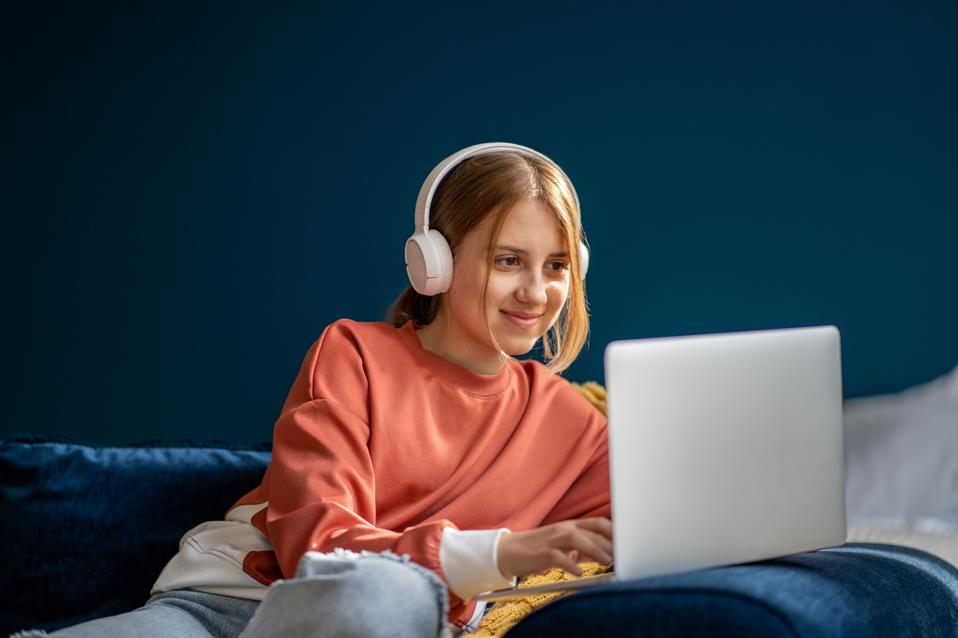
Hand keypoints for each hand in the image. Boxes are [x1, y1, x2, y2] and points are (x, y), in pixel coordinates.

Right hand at [496, 517, 612, 578]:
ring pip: (577, 539)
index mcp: (570, 526)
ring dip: (595, 549)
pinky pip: (557, 556)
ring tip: (607, 561)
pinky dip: (569, 563)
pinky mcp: (541, 552)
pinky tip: (578, 571)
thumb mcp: (563, 547)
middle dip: (609, 543)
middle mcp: (563, 529)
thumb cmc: (537, 550)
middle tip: (623, 555)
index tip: (628, 543)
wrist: (508, 551)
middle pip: (591, 531)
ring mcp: (552, 539)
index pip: (598, 523)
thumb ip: (582, 549)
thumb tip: (602, 555)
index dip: (614, 532)